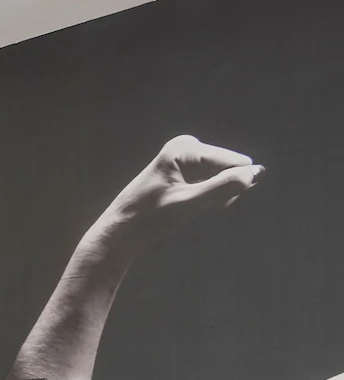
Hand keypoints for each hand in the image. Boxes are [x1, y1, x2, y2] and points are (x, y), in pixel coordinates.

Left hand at [107, 135, 261, 235]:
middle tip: (193, 206)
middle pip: (230, 169)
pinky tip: (188, 206)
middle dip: (221, 191)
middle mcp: (187, 146)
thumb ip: (225, 186)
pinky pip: (213, 183)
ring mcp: (187, 158)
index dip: (228, 188)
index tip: (203, 203)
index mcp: (185, 147)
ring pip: (223, 178)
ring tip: (187, 207)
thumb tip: (259, 172)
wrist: (120, 232)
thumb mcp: (189, 203)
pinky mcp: (186, 171)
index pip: (235, 163)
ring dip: (215, 197)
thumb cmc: (149, 218)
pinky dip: (208, 198)